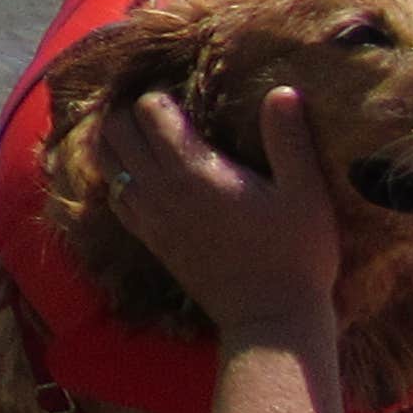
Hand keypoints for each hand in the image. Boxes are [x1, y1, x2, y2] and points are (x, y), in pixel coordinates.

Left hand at [110, 86, 341, 343]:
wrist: (271, 320)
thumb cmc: (296, 256)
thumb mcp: (306, 194)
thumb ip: (289, 140)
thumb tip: (284, 91)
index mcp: (193, 171)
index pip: (147, 111)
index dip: (160, 97)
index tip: (182, 96)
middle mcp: (159, 189)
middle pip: (115, 130)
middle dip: (130, 112)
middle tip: (158, 111)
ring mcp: (148, 217)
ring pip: (106, 162)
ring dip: (116, 141)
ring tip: (142, 134)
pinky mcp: (149, 240)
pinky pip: (114, 197)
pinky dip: (117, 177)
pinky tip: (140, 175)